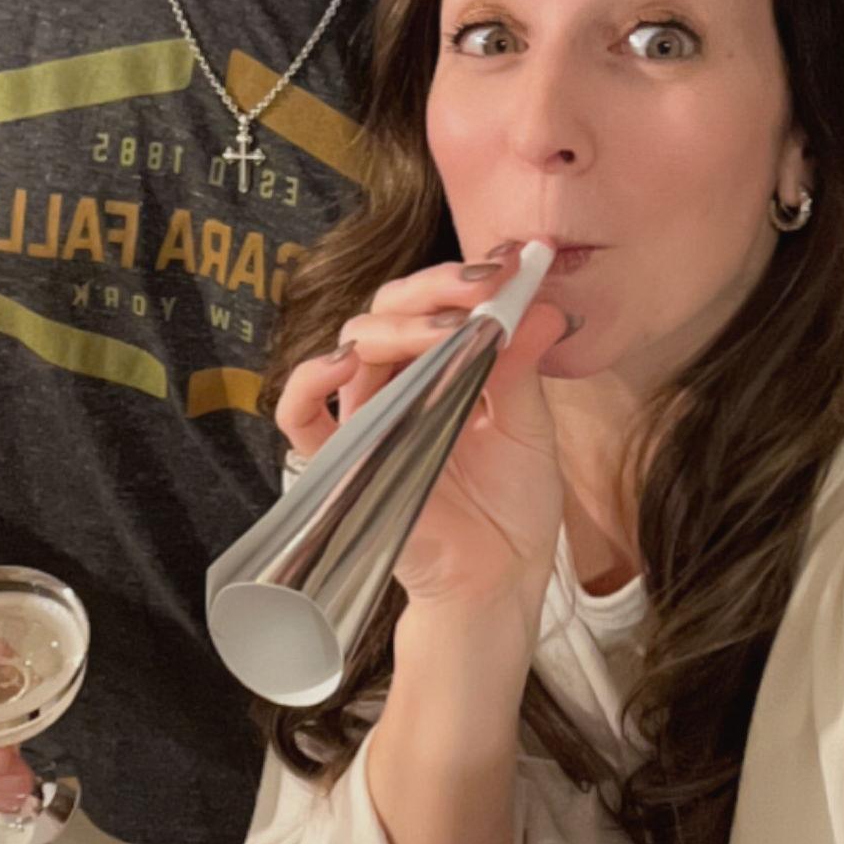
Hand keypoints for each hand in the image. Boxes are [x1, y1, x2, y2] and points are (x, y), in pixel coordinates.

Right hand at [274, 246, 572, 676]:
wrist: (497, 583)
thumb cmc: (512, 508)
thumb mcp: (530, 428)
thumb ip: (524, 367)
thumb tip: (543, 303)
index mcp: (442, 368)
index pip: (434, 303)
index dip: (462, 276)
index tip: (507, 260)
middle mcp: (399, 384)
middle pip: (388, 310)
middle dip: (432, 288)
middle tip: (479, 285)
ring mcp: (367, 420)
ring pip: (353, 346)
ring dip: (395, 326)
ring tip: (443, 329)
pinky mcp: (342, 461)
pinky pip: (300, 416)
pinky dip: (309, 382)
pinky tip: (342, 363)